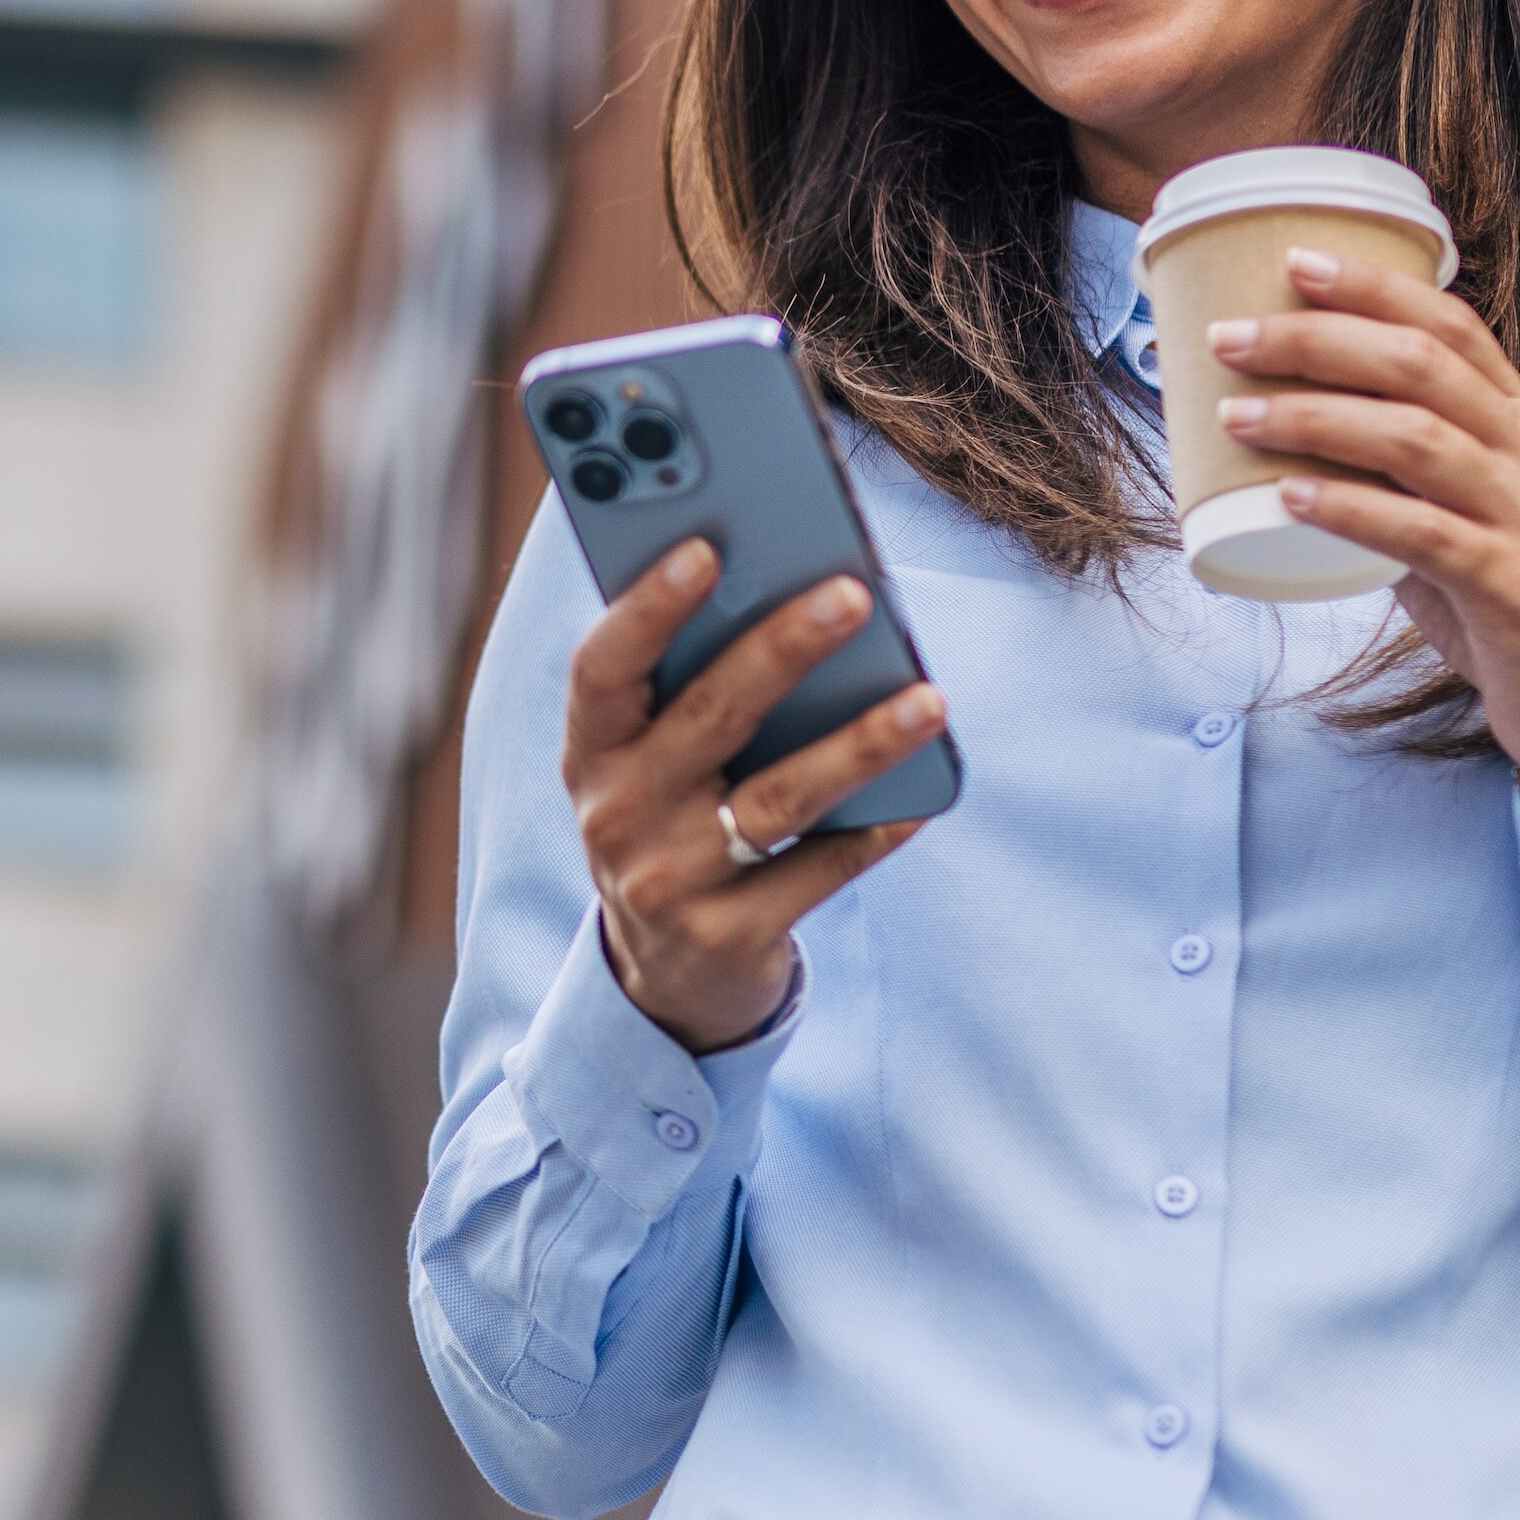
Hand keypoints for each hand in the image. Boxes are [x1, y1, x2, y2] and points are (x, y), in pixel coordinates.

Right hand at [562, 542, 948, 1050]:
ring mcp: (668, 882)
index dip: (648, 608)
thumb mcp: (649, 759)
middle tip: (853, 595)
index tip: (705, 548)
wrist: (665, 971)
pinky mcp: (728, 937)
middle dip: (782, 649)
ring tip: (928, 700)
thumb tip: (793, 593)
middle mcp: (617, 815)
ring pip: (778, 800)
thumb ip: (689, 685)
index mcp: (590, 751)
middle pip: (709, 718)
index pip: (603, 669)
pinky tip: (922, 799)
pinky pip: (817, 872)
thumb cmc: (672, 818)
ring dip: (858, 746)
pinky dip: (874, 831)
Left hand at [1206, 245, 1519, 793]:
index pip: (1452, 328)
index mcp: (1518, 426)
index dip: (1376, 286)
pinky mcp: (1513, 587)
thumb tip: (1291, 448)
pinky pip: (1424, 534)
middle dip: (1319, 341)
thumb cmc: (1510, 604)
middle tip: (1230, 339)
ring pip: (1417, 439)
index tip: (1295, 262)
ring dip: (1316, 418)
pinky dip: (1351, 509)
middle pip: (1421, 367)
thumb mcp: (1457, 518)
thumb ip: (1394, 479)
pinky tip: (1291, 497)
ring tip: (1234, 414)